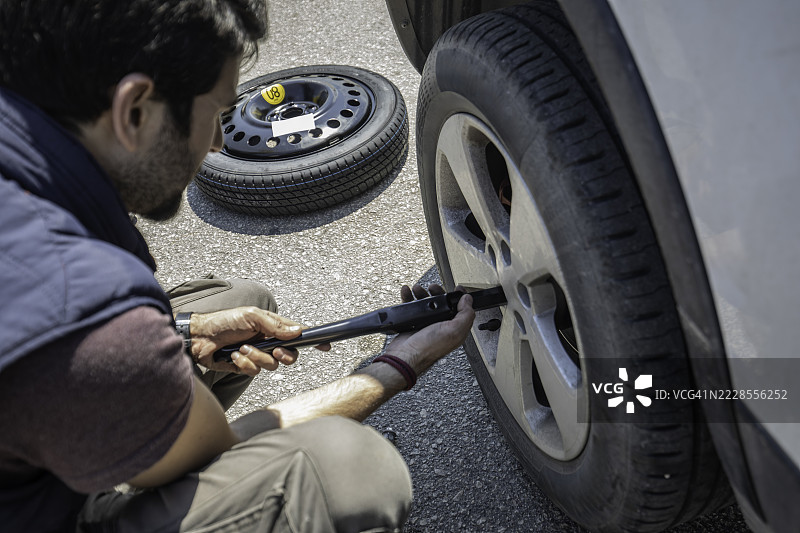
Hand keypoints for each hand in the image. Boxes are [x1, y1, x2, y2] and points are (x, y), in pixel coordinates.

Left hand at [188, 307, 328, 375]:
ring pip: (271, 365)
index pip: (297, 334)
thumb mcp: (252, 317)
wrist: (199, 337)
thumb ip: (275, 326)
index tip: (325, 345)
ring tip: (241, 348)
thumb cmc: (224, 321)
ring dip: (255, 357)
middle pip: (289, 355)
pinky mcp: (245, 367)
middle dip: (282, 354)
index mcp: (272, 327)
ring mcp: (257, 355)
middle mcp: (267, 342)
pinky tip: (232, 356)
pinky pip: (254, 372)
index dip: (312, 340)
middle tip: (273, 349)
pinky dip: (243, 364)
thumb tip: (297, 331)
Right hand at [384, 284, 474, 374]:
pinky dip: (409, 298)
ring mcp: (427, 324)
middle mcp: (442, 326)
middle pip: (443, 303)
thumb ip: (465, 315)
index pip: (463, 309)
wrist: (405, 356)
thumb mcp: (454, 330)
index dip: (461, 297)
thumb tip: (468, 300)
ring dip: (422, 293)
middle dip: (438, 292)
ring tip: (417, 289)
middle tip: (433, 288)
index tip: (457, 288)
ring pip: (427, 303)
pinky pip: (412, 307)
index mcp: (455, 328)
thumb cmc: (427, 348)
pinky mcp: (414, 323)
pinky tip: (407, 292)